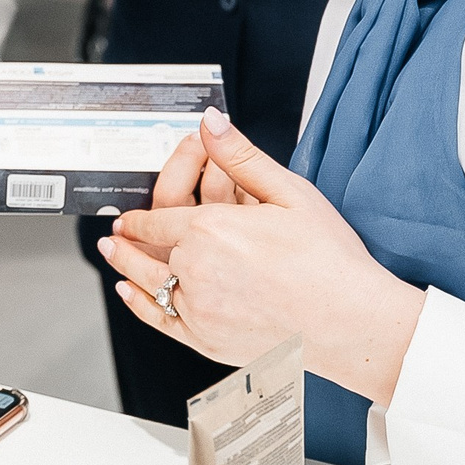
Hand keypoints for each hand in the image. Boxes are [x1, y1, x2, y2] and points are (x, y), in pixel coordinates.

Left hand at [96, 108, 423, 404]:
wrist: (350, 323)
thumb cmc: (329, 260)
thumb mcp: (288, 194)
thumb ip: (241, 157)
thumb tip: (211, 123)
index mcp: (212, 230)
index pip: (161, 215)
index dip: (142, 213)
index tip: (131, 214)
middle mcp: (196, 270)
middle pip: (147, 249)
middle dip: (126, 239)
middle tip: (114, 234)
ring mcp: (199, 310)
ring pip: (147, 284)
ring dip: (124, 266)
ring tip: (114, 256)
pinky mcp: (208, 341)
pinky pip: (161, 321)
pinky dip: (140, 305)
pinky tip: (132, 294)